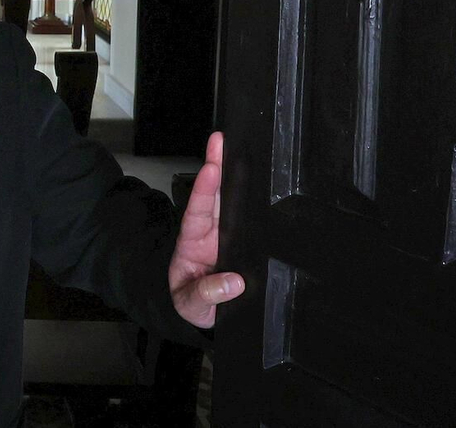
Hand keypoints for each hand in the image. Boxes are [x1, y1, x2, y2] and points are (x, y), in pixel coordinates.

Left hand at [169, 131, 244, 328]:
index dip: (203, 190)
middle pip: (213, 197)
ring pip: (232, 204)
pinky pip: (249, 223)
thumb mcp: (191, 304)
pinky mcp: (242, 245)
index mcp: (192, 243)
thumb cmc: (190, 303)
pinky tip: (265, 183)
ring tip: (239, 149)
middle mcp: (209, 234)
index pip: (196, 212)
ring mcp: (226, 237)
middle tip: (221, 141)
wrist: (201, 315)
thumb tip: (233, 283)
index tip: (211, 168)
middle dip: (217, 167)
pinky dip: (255, 203)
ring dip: (237, 179)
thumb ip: (206, 294)